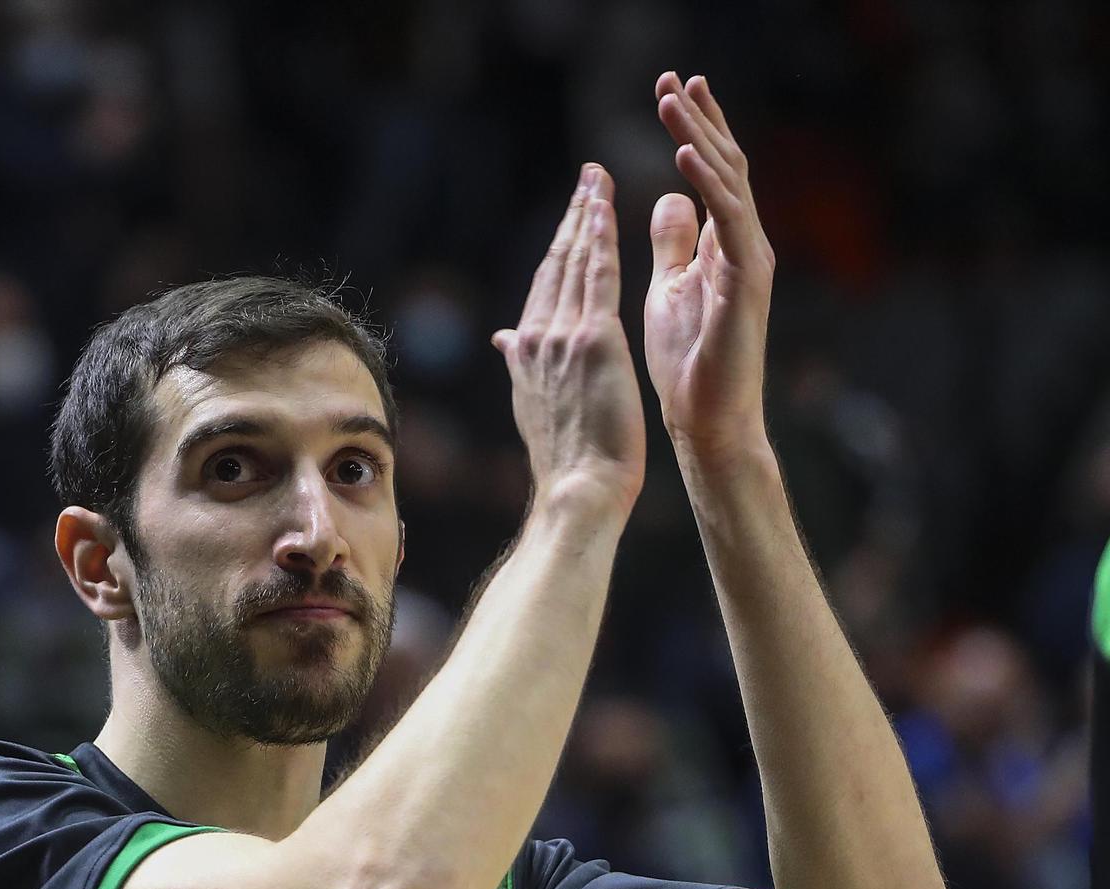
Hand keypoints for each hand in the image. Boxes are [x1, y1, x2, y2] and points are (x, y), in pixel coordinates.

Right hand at [492, 162, 647, 519]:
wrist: (579, 491)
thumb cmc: (568, 463)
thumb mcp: (535, 407)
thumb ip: (522, 365)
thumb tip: (504, 341)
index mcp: (528, 354)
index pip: (544, 288)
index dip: (558, 248)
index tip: (572, 216)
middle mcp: (538, 339)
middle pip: (556, 265)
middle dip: (572, 218)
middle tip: (587, 177)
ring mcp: (563, 338)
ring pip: (576, 263)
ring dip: (586, 216)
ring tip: (596, 180)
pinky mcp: (595, 342)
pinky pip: (598, 278)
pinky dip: (601, 240)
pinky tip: (605, 209)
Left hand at [643, 72, 776, 469]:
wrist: (707, 421)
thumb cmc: (689, 362)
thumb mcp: (671, 287)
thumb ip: (674, 242)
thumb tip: (667, 197)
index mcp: (725, 244)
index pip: (714, 173)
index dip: (696, 130)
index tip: (673, 91)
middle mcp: (745, 244)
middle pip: (727, 166)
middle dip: (701, 120)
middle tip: (676, 78)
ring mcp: (751, 261)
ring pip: (729, 184)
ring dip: (700, 139)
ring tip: (673, 101)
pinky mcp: (747, 283)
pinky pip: (730, 222)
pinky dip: (708, 186)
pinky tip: (684, 157)